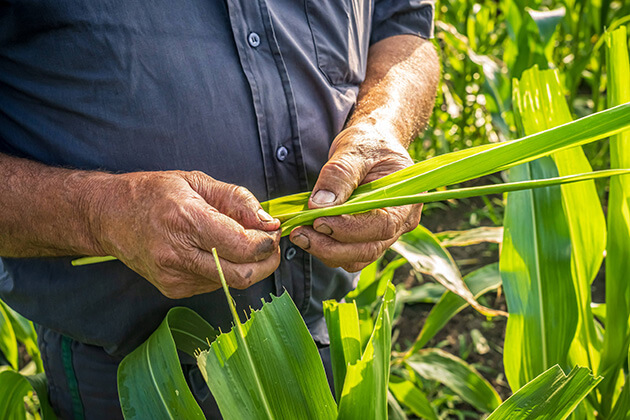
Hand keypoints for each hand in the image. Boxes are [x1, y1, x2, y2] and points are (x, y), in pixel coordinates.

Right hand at [86, 171, 280, 298]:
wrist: (108, 216)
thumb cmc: (154, 193)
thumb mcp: (197, 181)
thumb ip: (238, 200)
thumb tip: (269, 222)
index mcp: (186, 220)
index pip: (242, 246)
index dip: (267, 243)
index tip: (273, 232)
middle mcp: (178, 254)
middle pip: (242, 275)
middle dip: (267, 262)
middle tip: (270, 244)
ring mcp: (173, 277)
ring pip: (231, 282)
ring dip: (247, 265)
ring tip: (240, 242)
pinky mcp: (172, 289)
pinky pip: (215, 285)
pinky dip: (225, 270)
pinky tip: (215, 251)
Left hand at [289, 125, 421, 271]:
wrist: (372, 145)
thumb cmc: (369, 143)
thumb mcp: (353, 150)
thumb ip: (339, 175)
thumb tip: (319, 205)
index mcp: (406, 199)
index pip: (381, 225)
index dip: (349, 228)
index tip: (318, 220)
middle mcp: (401, 223)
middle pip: (369, 249)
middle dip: (332, 247)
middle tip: (299, 233)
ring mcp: (385, 234)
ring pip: (357, 257)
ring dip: (326, 251)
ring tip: (299, 234)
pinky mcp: (367, 238)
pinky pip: (349, 254)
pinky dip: (327, 249)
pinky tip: (308, 234)